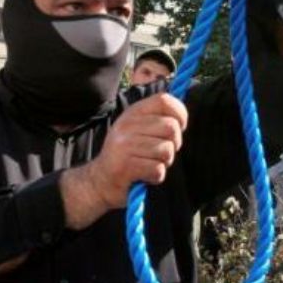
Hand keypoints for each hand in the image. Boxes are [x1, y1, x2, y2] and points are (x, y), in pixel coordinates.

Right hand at [85, 93, 188, 208]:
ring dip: (164, 162)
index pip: (164, 100)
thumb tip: (183, 115)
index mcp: (133, 113)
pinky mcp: (125, 167)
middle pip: (171, 127)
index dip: (180, 113)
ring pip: (167, 150)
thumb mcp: (138, 130)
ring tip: (150, 164)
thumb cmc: (128, 155)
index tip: (180, 127)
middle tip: (161, 152)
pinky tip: (145, 176)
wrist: (99, 182)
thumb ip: (158, 119)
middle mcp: (126, 126)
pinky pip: (158, 169)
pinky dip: (156, 176)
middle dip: (174, 143)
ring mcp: (124, 145)